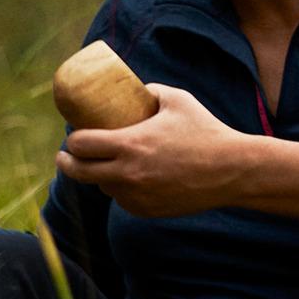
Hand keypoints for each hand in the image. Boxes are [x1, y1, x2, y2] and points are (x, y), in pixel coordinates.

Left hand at [55, 83, 253, 216]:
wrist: (233, 170)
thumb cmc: (206, 131)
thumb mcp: (177, 100)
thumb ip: (150, 90)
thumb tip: (133, 87)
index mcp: (130, 145)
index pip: (80, 146)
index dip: (73, 141)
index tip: (73, 138)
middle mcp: (127, 174)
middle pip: (78, 172)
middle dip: (67, 163)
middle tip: (65, 157)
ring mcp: (136, 196)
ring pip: (103, 186)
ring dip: (100, 176)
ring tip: (107, 164)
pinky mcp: (147, 210)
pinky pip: (123, 200)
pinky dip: (123, 190)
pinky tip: (131, 180)